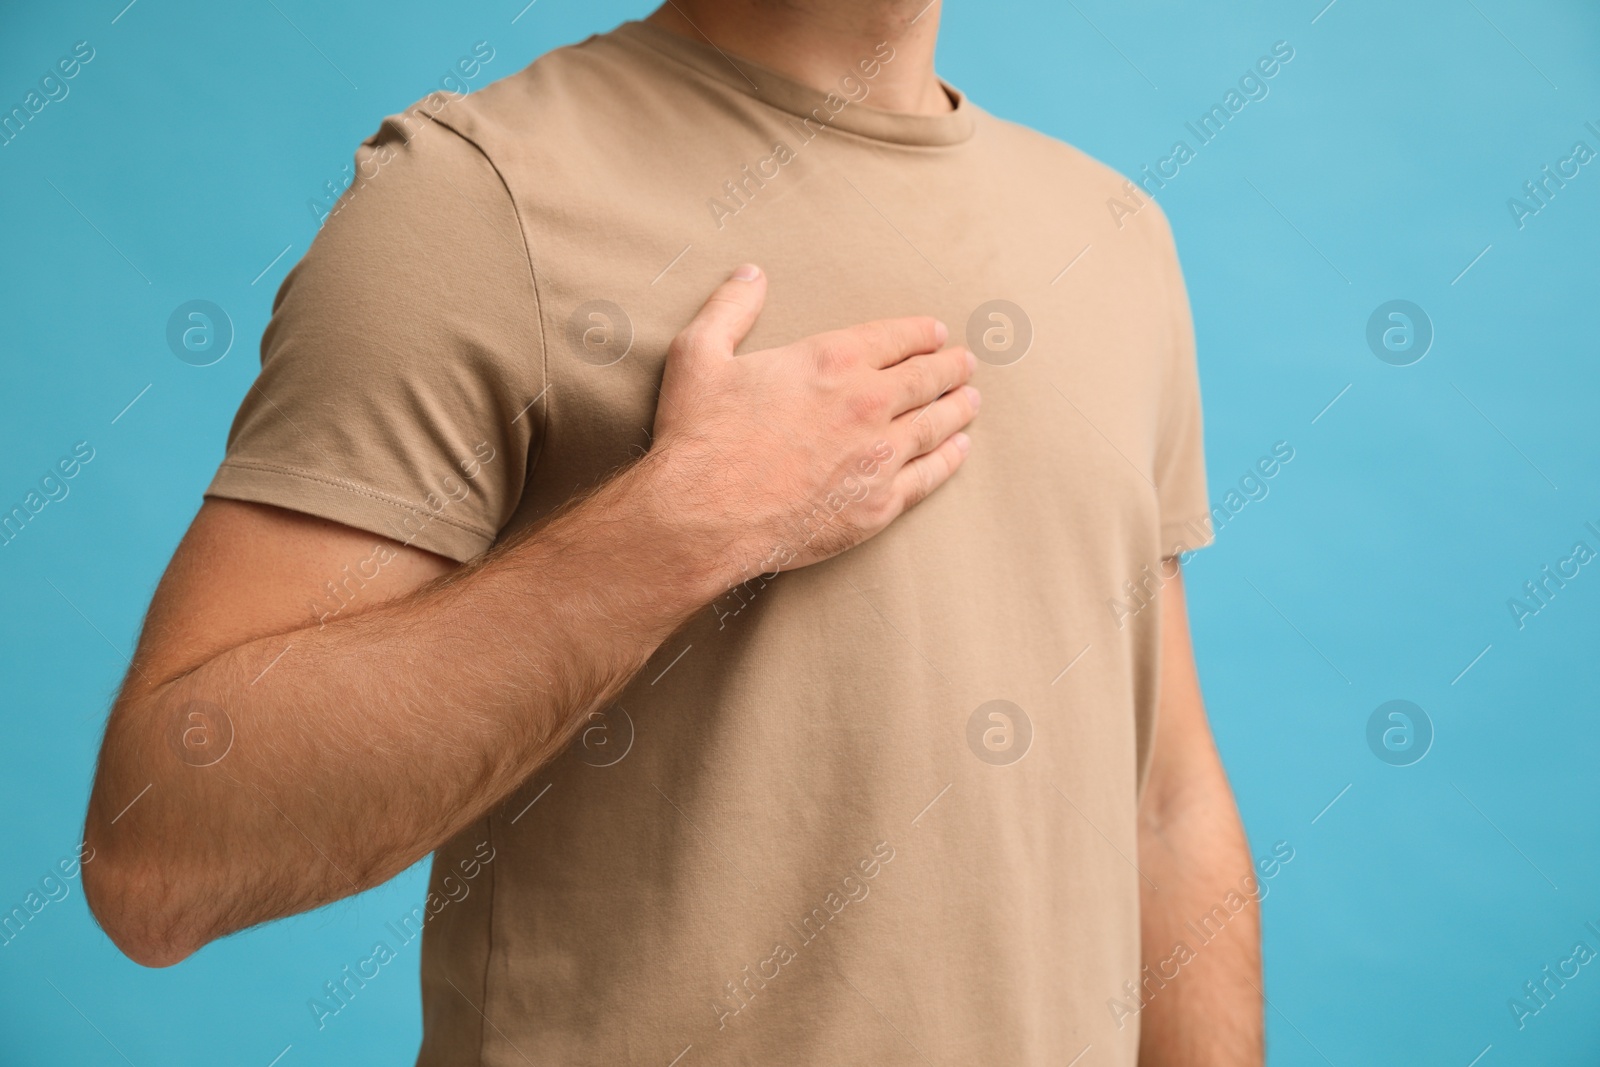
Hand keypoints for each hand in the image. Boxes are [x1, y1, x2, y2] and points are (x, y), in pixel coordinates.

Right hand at [650, 263, 978, 580]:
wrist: (703, 516)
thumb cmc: (699, 437)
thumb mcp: (699, 354)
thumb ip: (731, 308)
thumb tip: (751, 274)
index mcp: (831, 360)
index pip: (896, 337)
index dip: (922, 333)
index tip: (936, 334)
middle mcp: (866, 403)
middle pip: (927, 378)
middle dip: (951, 367)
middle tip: (964, 364)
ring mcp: (878, 456)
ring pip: (936, 425)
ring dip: (958, 408)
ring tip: (970, 400)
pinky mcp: (878, 504)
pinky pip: (928, 476)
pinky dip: (949, 459)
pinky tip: (957, 450)